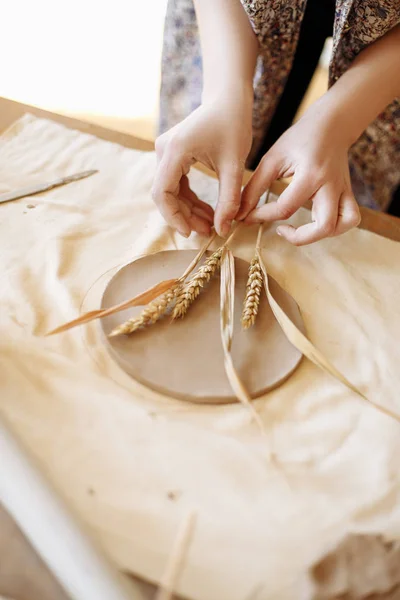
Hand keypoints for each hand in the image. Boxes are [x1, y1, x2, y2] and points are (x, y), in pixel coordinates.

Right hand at [152, 96, 252, 237]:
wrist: (228, 99)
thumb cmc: (233, 124)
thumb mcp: (234, 165)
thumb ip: (229, 199)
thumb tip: (223, 230)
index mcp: (174, 150)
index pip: (162, 192)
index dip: (173, 216)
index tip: (190, 232)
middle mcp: (164, 151)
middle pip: (165, 194)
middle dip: (185, 216)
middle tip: (208, 232)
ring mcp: (166, 152)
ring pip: (171, 191)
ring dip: (189, 210)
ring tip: (211, 224)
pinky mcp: (173, 155)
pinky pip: (177, 184)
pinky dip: (190, 199)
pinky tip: (208, 211)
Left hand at [238, 97, 360, 244]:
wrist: (331, 124)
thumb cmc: (299, 139)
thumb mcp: (272, 159)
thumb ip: (254, 187)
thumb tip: (240, 213)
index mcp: (310, 174)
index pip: (285, 208)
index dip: (262, 216)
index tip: (248, 216)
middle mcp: (331, 185)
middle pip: (322, 226)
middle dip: (298, 237)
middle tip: (280, 230)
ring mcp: (344, 190)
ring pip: (343, 225)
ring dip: (320, 235)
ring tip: (300, 230)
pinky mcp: (349, 193)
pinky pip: (351, 218)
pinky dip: (337, 227)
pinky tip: (316, 223)